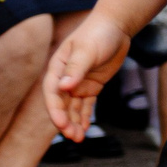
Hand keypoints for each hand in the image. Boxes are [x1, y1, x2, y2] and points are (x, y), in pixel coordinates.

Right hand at [43, 15, 130, 141]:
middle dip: (65, 121)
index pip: (52, 93)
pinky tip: (85, 128)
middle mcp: (65, 78)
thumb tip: (64, 87)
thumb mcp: (87, 50)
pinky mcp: (91, 86)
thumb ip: (76, 69)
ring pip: (73, 107)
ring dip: (74, 122)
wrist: (115, 28)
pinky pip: (86, 104)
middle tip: (72, 137)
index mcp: (57, 68)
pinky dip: (85, 116)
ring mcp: (78, 83)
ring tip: (78, 138)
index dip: (55, 110)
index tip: (61, 124)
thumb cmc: (97, 35)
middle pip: (61, 104)